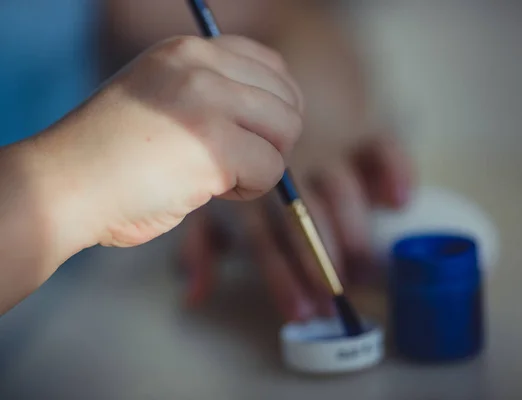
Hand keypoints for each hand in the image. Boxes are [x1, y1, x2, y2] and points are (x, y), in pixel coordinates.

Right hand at [34, 35, 302, 253]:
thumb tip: (278, 114)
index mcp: (188, 50)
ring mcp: (207, 101)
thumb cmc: (114, 155)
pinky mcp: (214, 145)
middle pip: (287, 100)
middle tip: (234, 161)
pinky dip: (249, 189)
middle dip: (271, 140)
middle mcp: (200, 65)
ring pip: (286, 131)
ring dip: (261, 163)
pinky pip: (270, 170)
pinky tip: (209, 190)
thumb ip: (213, 93)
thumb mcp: (164, 97)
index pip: (271, 66)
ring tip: (218, 175)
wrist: (65, 186)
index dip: (275, 106)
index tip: (253, 134)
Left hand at [181, 131, 411, 320]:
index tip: (302, 312)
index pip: (266, 234)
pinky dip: (393, 169)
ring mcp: (325, 145)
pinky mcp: (359, 127)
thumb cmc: (244, 144)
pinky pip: (381, 146)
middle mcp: (289, 164)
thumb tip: (193, 295)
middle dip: (320, 260)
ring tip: (363, 269)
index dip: (284, 276)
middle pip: (305, 216)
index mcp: (252, 181)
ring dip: (353, 230)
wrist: (286, 81)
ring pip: (341, 188)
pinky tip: (397, 198)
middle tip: (335, 297)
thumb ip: (203, 239)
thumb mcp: (214, 187)